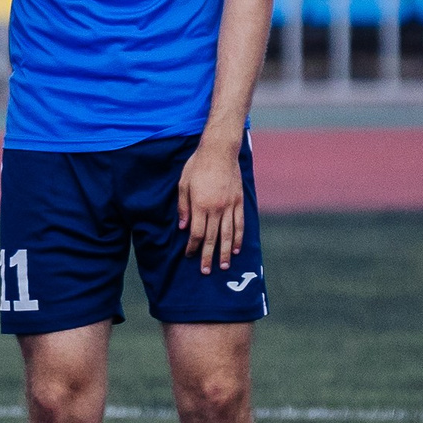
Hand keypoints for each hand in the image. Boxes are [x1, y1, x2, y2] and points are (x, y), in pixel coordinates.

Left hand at [175, 138, 244, 274]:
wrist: (220, 151)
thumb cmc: (198, 165)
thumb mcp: (183, 184)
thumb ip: (183, 207)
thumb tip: (183, 228)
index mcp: (200, 204)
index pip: (196, 233)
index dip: (192, 247)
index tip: (190, 256)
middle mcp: (216, 208)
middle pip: (212, 237)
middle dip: (208, 255)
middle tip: (206, 271)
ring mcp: (229, 206)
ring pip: (228, 234)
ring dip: (226, 252)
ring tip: (224, 266)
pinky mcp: (239, 201)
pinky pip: (239, 223)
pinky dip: (239, 237)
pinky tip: (237, 248)